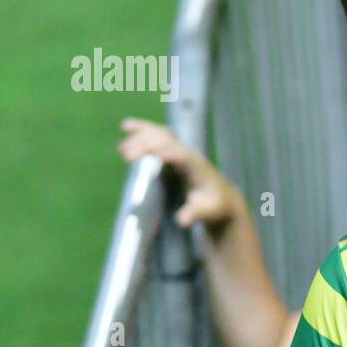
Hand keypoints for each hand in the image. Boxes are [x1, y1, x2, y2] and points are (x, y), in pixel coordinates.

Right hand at [117, 118, 240, 230]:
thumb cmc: (215, 207)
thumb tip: (182, 220)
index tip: (145, 154)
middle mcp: (189, 155)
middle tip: (126, 154)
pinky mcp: (175, 153)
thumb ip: (195, 214)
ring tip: (123, 142)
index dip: (164, 152)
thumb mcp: (208, 212)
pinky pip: (159, 135)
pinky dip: (143, 129)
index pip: (180, 156)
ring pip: (161, 134)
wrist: (223, 199)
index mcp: (197, 167)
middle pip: (167, 142)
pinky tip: (127, 125)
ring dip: (142, 134)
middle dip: (147, 144)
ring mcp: (182, 151)